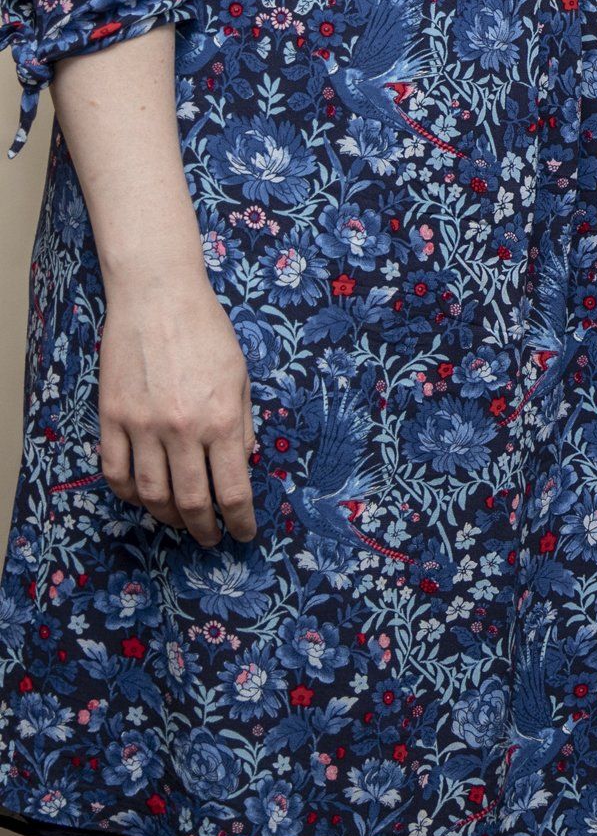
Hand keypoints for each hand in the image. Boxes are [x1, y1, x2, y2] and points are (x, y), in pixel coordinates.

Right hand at [99, 263, 255, 545]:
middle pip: (191, 501)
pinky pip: (116, 472)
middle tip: (212, 538)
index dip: (240, 519)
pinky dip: (129, 494)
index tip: (244, 533)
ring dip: (167, 518)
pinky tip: (143, 497)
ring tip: (180, 523)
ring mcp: (142, 426)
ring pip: (151, 494)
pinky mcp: (112, 418)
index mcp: (221, 419)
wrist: (158, 297)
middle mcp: (182, 429)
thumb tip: (245, 462)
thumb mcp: (241, 375)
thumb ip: (243, 423)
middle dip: (205, 528)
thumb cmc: (207, 331)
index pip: (233, 489)